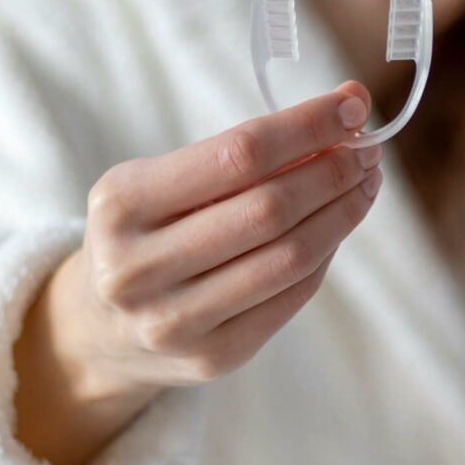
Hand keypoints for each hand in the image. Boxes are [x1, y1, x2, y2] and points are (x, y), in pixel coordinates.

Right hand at [13, 82, 382, 464]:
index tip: (351, 108)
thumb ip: (243, 148)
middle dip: (334, 170)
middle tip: (366, 148)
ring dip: (342, 213)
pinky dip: (326, 254)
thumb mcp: (162, 180)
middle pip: (270, 208)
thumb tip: (346, 106)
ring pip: (290, 257)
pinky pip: (292, 296)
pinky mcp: (211, 358)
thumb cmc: (147, 231)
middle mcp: (139, 267)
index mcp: (123, 202)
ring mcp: (173, 321)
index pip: (238, 154)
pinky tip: (337, 226)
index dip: (306, 127)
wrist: (98, 328)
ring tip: (364, 183)